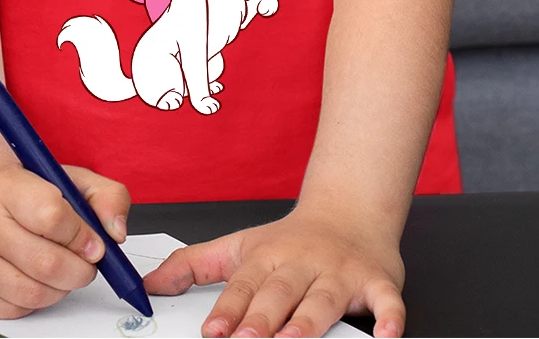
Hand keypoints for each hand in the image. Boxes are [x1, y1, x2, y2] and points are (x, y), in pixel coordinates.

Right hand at [0, 165, 130, 318]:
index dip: (83, 237)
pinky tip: (37, 280)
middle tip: (86, 265)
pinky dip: (36, 303)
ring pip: (31, 293)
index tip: (94, 244)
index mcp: (7, 186)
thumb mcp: (74, 181)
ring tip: (63, 271)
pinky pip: (13, 311)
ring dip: (60, 289)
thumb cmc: (32, 194)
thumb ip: (107, 197)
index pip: (52, 217)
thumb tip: (116, 232)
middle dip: (79, 271)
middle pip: (45, 263)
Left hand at [143, 206, 405, 337]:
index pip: (243, 285)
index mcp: (267, 257)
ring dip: (309, 321)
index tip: (212, 331)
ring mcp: (339, 272)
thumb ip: (193, 265)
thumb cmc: (290, 240)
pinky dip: (389, 317)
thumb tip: (149, 286)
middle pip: (279, 293)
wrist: (349, 212)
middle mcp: (302, 264)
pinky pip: (386, 300)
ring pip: (323, 299)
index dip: (228, 309)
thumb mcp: (238, 246)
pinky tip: (386, 335)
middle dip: (262, 319)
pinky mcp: (377, 281)